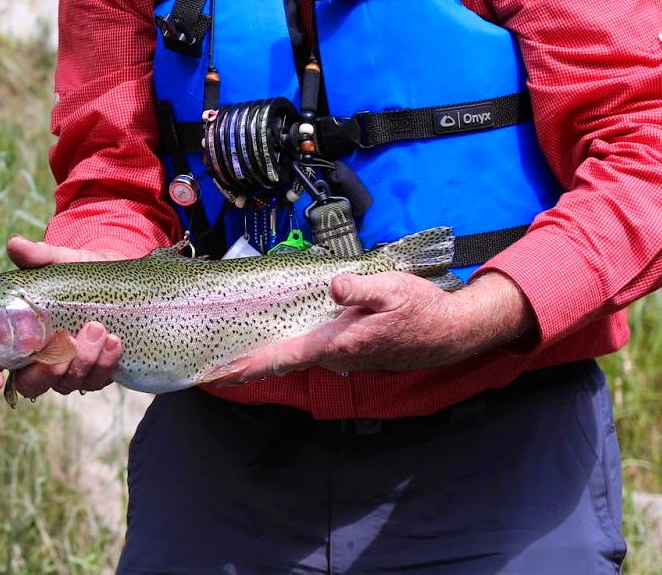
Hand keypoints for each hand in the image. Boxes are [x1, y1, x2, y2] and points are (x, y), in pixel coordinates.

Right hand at [0, 236, 125, 402]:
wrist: (115, 277)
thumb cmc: (74, 271)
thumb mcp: (58, 261)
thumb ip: (36, 256)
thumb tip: (15, 243)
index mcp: (13, 335)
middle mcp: (35, 359)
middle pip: (28, 384)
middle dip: (46, 372)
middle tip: (64, 343)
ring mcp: (65, 369)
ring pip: (65, 384)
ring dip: (82, 359)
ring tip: (97, 327)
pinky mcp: (94, 372)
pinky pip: (95, 380)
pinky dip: (105, 362)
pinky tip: (114, 340)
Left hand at [210, 270, 537, 384]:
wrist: (453, 332)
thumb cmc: (422, 310)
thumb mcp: (391, 289)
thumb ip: (359, 289)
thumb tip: (333, 287)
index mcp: (337, 343)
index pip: (282, 357)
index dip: (248, 366)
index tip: (217, 374)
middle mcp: (335, 355)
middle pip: (281, 361)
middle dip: (245, 366)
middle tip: (208, 368)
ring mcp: (343, 356)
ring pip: (295, 357)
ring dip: (264, 358)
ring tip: (230, 357)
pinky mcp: (351, 350)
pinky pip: (311, 351)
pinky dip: (286, 351)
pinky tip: (273, 345)